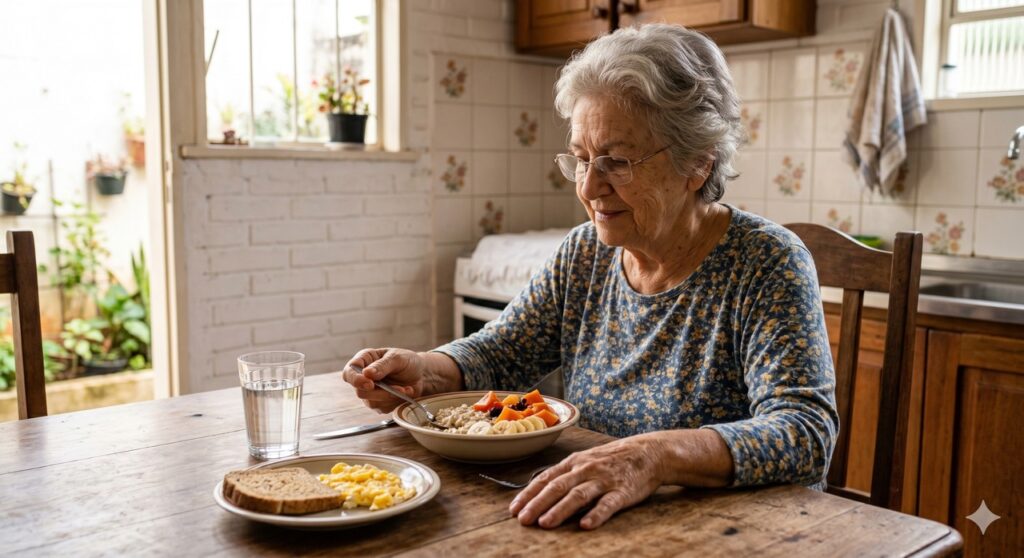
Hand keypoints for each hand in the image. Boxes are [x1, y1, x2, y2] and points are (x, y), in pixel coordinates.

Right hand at [341, 348, 426, 412]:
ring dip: (391, 397)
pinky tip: (406, 393)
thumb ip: (383, 365)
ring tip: (406, 389)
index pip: (349, 372)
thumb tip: (367, 373)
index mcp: (364, 360)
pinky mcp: (379, 403)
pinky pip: (382, 408)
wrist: (421, 375)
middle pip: (360, 391)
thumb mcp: (398, 358)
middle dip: (381, 392)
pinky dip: (396, 402)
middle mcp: (363, 377)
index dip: (355, 380)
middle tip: (399, 388)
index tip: (370, 384)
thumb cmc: (407, 362)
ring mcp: (370, 392)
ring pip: (371, 402)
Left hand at [509, 433, 666, 529]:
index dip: (529, 494)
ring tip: (545, 523)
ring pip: (579, 495)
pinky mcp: (623, 491)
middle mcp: (586, 469)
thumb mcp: (585, 460)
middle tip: (523, 519)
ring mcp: (604, 480)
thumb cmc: (612, 459)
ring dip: (560, 509)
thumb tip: (538, 491)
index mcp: (574, 463)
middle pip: (557, 487)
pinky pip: (608, 504)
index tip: (514, 509)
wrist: (649, 452)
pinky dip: (596, 515)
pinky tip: (586, 526)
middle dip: (538, 503)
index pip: (545, 478)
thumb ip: (565, 475)